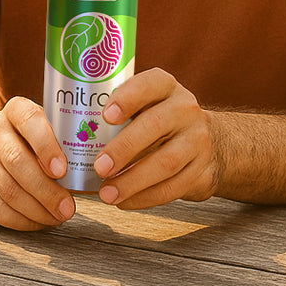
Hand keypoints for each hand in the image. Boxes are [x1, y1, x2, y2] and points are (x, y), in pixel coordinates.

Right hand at [0, 96, 74, 230]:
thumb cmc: (38, 139)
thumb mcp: (52, 126)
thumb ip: (72, 136)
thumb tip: (107, 161)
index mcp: (16, 109)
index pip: (30, 119)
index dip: (46, 146)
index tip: (63, 170)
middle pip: (18, 162)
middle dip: (47, 190)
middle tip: (69, 208)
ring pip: (9, 189)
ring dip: (38, 210)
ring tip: (59, 216)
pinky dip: (22, 221)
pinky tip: (40, 221)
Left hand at [94, 68, 218, 208]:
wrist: (212, 145)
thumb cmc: (162, 123)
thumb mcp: (149, 105)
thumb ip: (120, 111)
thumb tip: (73, 133)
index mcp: (166, 87)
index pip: (151, 83)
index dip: (128, 97)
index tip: (106, 115)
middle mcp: (185, 109)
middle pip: (155, 126)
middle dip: (124, 148)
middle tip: (99, 167)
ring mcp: (198, 140)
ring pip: (166, 162)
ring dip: (132, 181)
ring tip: (107, 194)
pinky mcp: (202, 170)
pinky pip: (174, 187)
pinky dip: (145, 197)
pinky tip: (125, 201)